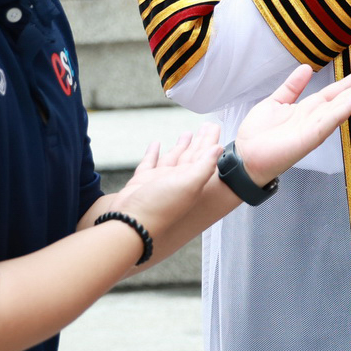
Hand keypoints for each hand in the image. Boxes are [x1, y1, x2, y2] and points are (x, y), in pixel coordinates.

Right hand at [113, 125, 223, 239]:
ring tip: (187, 133)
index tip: (215, 127)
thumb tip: (219, 148)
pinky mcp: (143, 182)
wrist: (132, 223)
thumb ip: (205, 166)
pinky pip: (150, 163)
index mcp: (192, 180)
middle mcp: (177, 180)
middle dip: (199, 140)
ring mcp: (160, 180)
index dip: (210, 140)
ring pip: (173, 158)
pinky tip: (156, 144)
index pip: (204, 155)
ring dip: (181, 145)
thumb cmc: (161, 207)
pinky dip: (153, 153)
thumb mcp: (189, 184)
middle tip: (206, 126)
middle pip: (191, 155)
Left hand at [236, 61, 350, 182]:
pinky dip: (350, 104)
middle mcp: (319, 116)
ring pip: (346, 104)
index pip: (339, 89)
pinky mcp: (313, 135)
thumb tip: (306, 67)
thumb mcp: (276, 103)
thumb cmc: (258, 134)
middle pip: (348, 94)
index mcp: (311, 108)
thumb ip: (292, 87)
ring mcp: (318, 126)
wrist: (245, 158)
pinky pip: (335, 116)